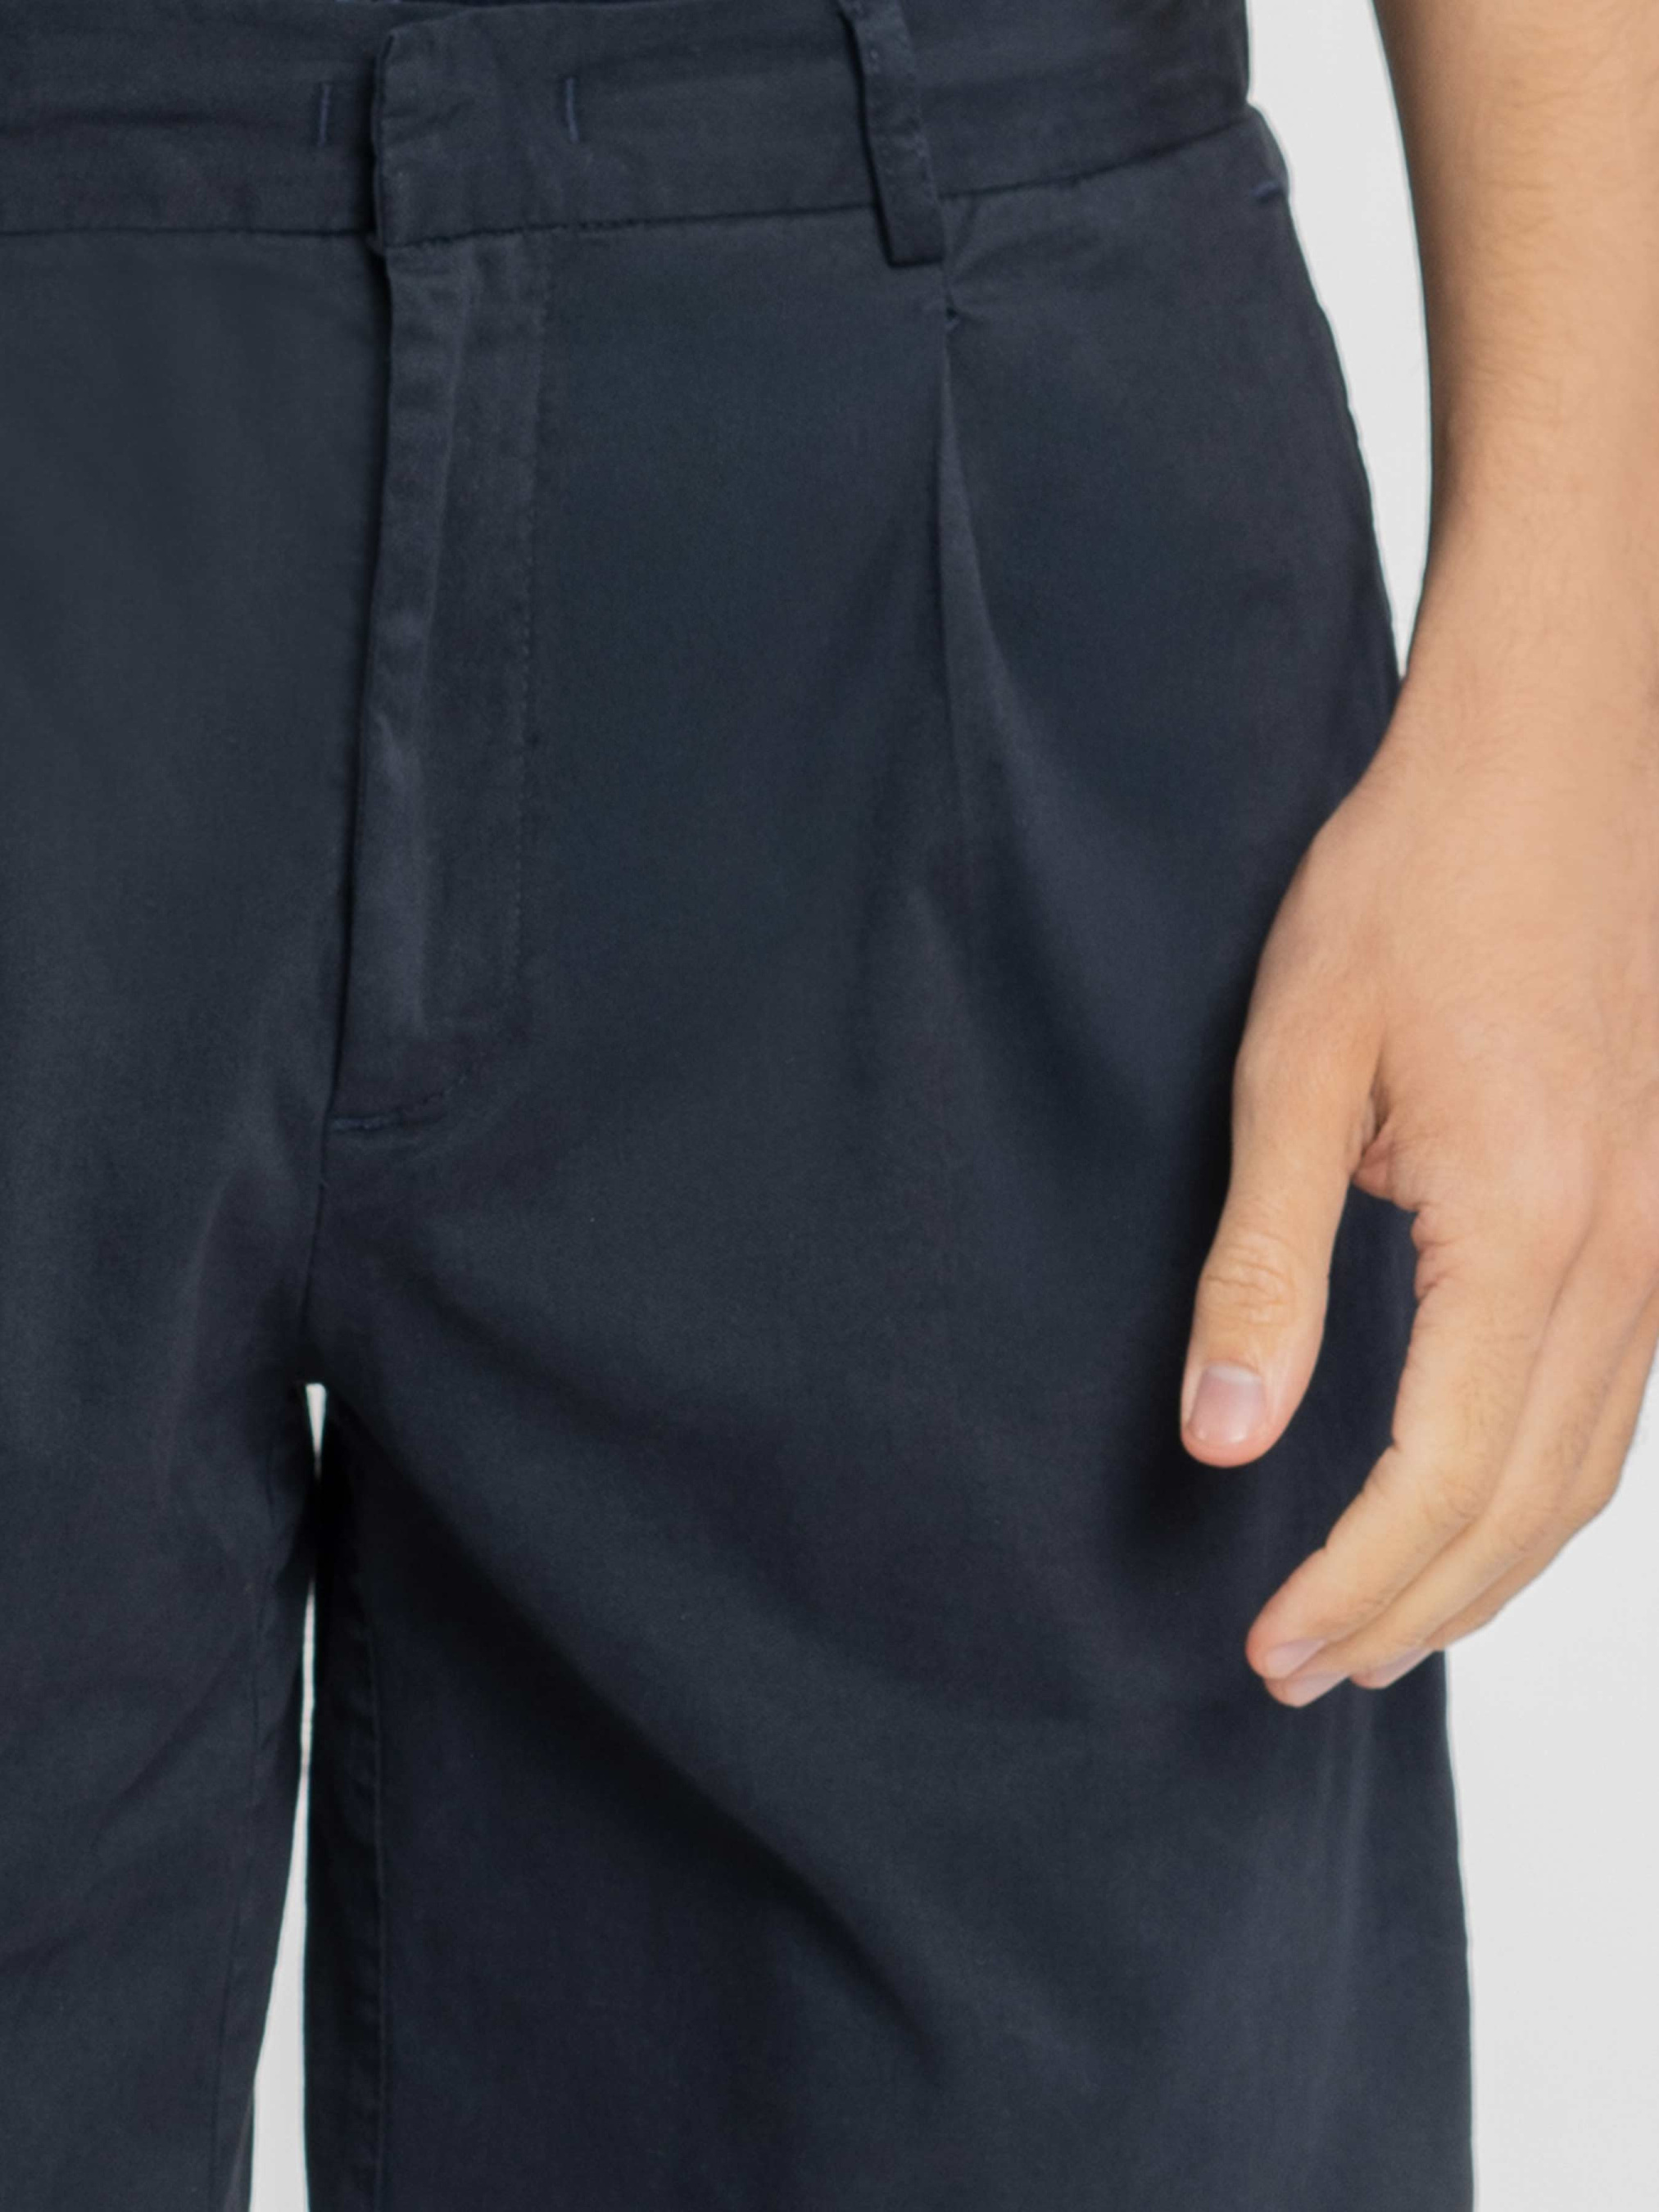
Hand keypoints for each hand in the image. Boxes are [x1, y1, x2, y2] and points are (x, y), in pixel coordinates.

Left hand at [1180, 525, 1658, 1704]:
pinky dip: (1543, 1489)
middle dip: (1414, 1608)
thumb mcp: (1295, 1070)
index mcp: (1529, 1229)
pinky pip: (1619, 1402)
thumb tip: (1224, 1433)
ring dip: (1486, 1567)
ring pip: (1590, 1470)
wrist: (1548, 767)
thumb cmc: (1412, 892)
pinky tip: (1478, 1505)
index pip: (1441, 1476)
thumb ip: (1263, 1264)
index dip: (1354, 1583)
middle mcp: (1627, 1257)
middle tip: (1305, 1669)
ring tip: (1385, 1626)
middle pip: (1528, 1503)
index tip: (1270, 1649)